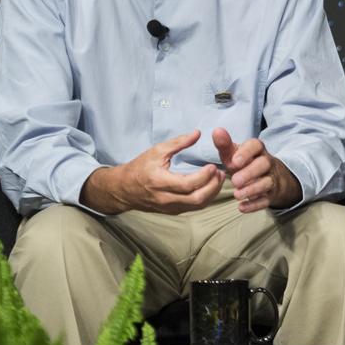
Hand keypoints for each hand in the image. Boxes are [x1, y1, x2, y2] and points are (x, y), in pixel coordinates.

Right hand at [80, 130, 223, 214]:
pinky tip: (211, 186)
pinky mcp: (173, 211)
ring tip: (218, 178)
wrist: (123, 189)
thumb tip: (198, 133)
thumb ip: (178, 143)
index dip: (204, 176)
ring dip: (212, 193)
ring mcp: (169, 207)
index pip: (188, 184)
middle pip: (196, 198)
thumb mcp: (157, 151)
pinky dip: (206, 198)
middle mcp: (165, 198)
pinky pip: (194, 207)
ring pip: (197, 205)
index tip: (213, 166)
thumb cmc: (140, 168)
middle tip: (221, 172)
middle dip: (213, 186)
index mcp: (159, 182)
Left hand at [212, 128, 302, 212]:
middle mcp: (267, 163)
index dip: (246, 153)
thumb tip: (216, 130)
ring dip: (252, 189)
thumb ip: (225, 145)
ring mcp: (271, 179)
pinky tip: (242, 208)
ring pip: (267, 183)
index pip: (256, 145)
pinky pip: (266, 200)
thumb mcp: (235, 154)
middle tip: (235, 181)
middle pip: (264, 164)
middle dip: (250, 172)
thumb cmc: (245, 163)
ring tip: (237, 195)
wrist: (268, 177)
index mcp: (257, 150)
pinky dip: (255, 205)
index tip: (234, 162)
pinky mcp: (271, 195)